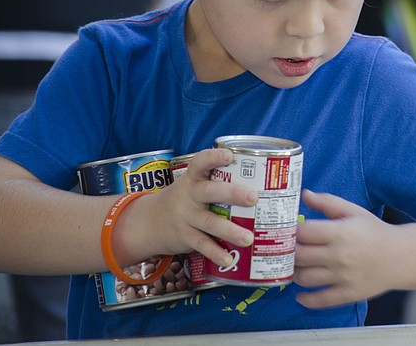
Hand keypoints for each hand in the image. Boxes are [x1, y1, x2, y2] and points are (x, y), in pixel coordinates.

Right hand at [145, 148, 257, 268]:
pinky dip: (216, 253)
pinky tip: (229, 259)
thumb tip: (266, 187)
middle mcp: (190, 195)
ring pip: (209, 222)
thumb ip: (220, 184)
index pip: (201, 162)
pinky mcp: (185, 236)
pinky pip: (202, 245)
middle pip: (210, 191)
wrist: (150, 222)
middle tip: (253, 197)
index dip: (214, 157)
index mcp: (194, 178)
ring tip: (248, 238)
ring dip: (229, 231)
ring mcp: (186, 216)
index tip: (230, 155)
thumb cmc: (186, 200)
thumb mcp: (195, 186)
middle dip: (232, 193)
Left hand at [293, 190, 402, 308]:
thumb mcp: (353, 211)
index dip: (293, 231)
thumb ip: (328, 202)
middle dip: (289, 252)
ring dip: (295, 273)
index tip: (292, 231)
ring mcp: (343, 277)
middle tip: (289, 250)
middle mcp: (339, 256)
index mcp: (340, 232)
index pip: (303, 232)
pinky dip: (306, 300)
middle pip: (299, 256)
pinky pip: (320, 301)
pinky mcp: (348, 294)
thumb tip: (305, 194)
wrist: (402, 256)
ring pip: (305, 278)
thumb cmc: (375, 231)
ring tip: (297, 267)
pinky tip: (301, 295)